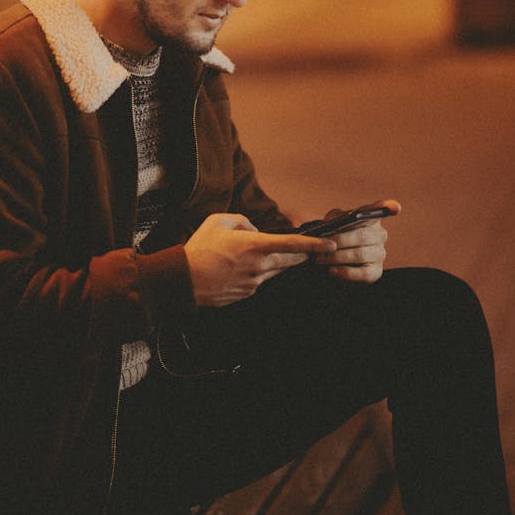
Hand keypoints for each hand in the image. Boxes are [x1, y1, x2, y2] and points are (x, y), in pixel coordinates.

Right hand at [184, 212, 336, 306]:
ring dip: (273, 262)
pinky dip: (255, 272)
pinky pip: (259, 280)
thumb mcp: (218, 221)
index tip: (330, 245)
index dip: (314, 244)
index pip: (293, 244)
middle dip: (300, 255)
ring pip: (274, 270)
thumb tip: (254, 230)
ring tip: (251, 255)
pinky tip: (236, 268)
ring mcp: (254, 282)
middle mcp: (259, 265)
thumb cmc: (200, 248)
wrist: (184, 280)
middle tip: (307, 251)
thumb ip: (242, 220)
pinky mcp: (246, 293)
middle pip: (290, 261)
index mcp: (255, 245)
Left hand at [313, 199, 400, 282]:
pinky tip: (332, 271)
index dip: (388, 208)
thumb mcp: (331, 222)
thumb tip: (332, 224)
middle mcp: (380, 235)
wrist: (330, 260)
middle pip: (362, 236)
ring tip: (319, 259)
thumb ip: (333, 219)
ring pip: (360, 255)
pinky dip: (345, 272)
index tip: (395, 207)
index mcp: (371, 218)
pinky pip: (362, 274)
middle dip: (339, 241)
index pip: (380, 210)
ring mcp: (380, 254)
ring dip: (337, 257)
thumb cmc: (334, 235)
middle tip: (321, 246)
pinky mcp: (375, 272)